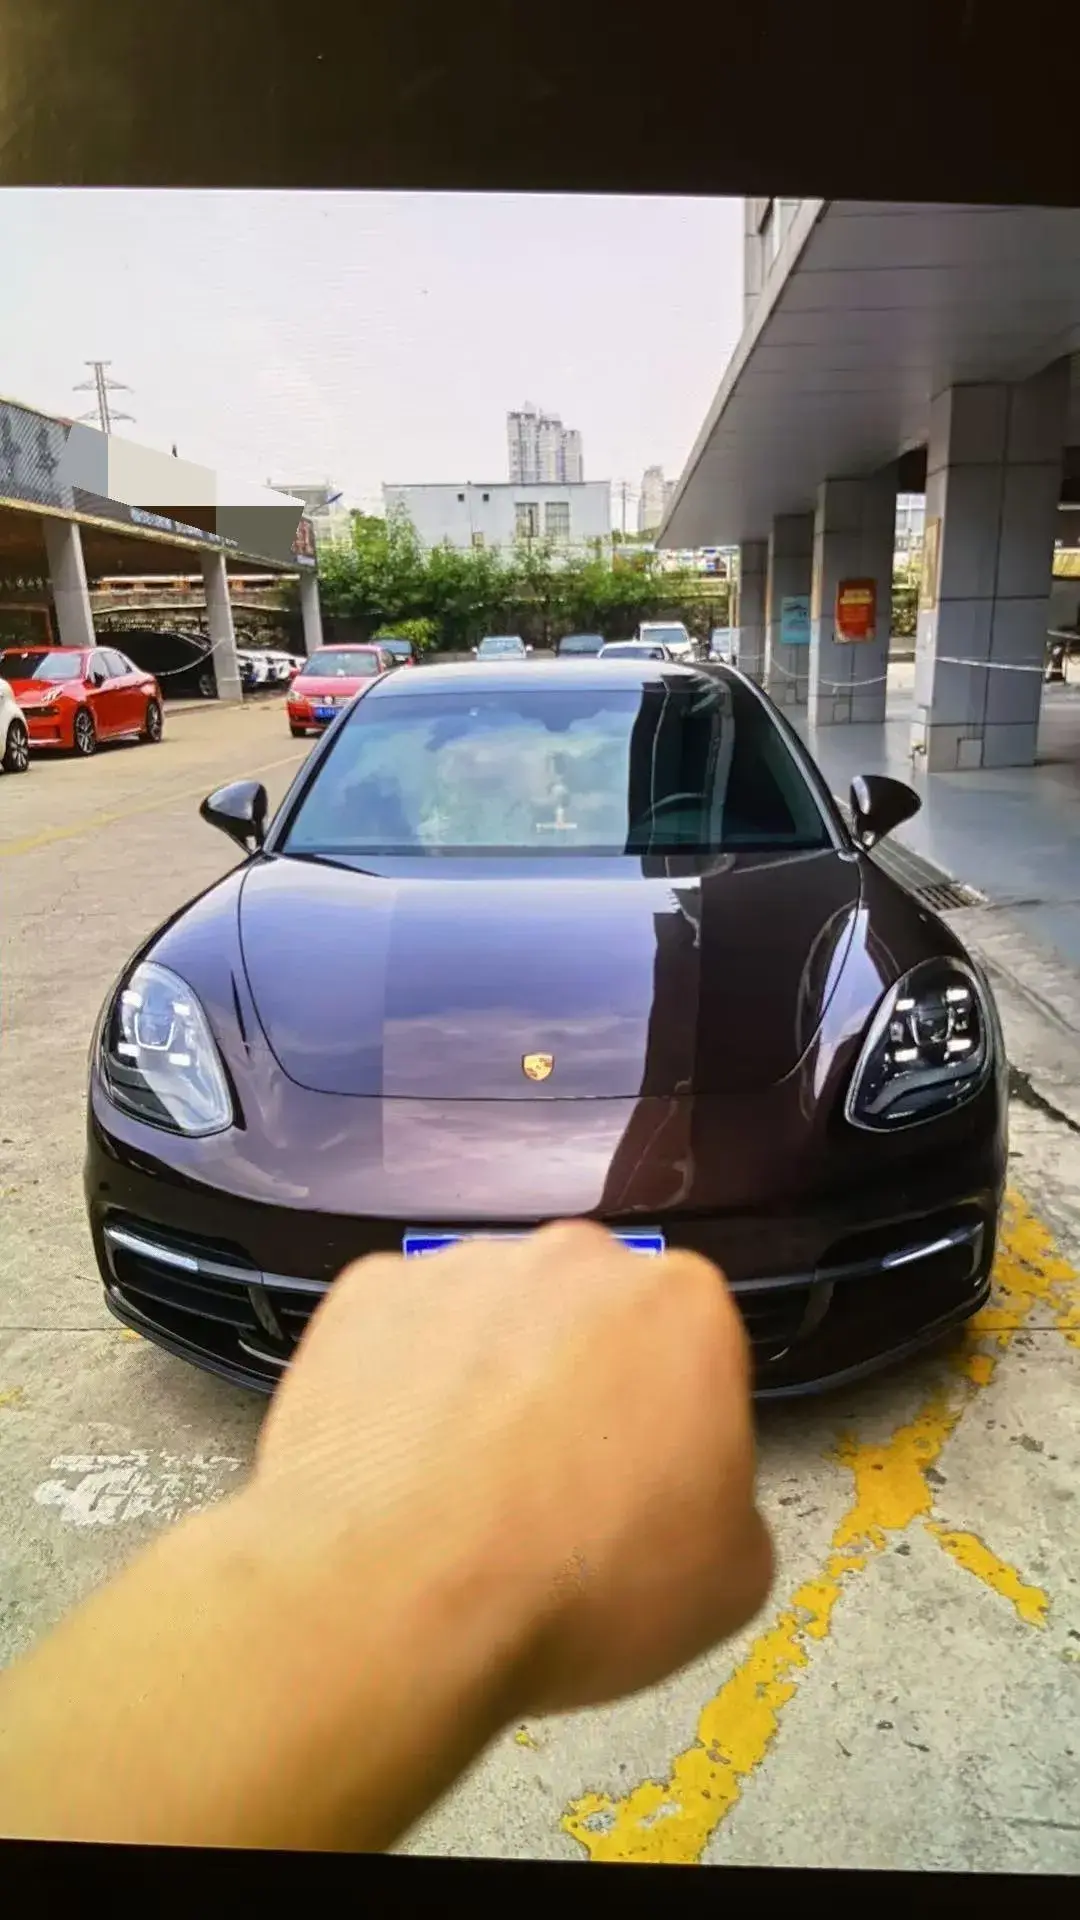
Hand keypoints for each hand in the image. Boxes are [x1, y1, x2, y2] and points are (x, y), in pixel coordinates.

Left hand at [252, 1220, 772, 1715]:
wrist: (391, 1603)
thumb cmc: (561, 1587)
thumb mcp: (728, 1581)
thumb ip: (731, 1505)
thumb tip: (693, 1505)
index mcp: (683, 1307)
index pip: (697, 1350)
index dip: (677, 1426)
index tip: (654, 1482)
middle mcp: (574, 1262)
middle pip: (594, 1320)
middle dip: (584, 1389)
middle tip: (561, 1494)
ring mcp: (464, 1269)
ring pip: (495, 1321)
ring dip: (491, 1385)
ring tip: (469, 1497)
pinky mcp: (369, 1294)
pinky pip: (402, 1335)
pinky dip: (404, 1390)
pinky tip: (404, 1470)